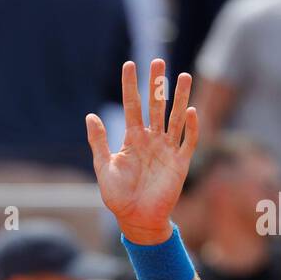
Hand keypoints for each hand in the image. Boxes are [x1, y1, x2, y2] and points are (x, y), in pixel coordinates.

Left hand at [86, 59, 198, 243]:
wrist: (136, 219)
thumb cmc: (118, 196)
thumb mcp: (104, 167)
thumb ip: (99, 142)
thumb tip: (90, 116)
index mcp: (132, 139)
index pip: (132, 106)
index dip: (130, 86)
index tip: (129, 64)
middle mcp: (151, 139)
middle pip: (155, 106)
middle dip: (157, 84)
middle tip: (159, 61)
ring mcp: (167, 149)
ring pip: (175, 118)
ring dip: (179, 98)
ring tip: (183, 76)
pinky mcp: (180, 163)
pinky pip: (188, 141)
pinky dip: (190, 127)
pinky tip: (190, 110)